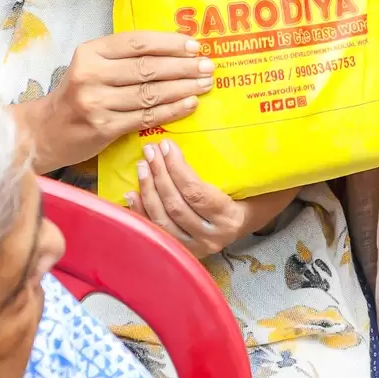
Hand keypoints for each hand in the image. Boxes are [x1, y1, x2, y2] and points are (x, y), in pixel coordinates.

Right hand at [16, 31, 212, 174]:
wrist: (47, 131)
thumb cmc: (78, 94)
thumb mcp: (92, 66)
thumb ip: (123, 57)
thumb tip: (174, 49)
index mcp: (90, 52)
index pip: (137, 42)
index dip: (169, 43)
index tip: (195, 45)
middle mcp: (91, 75)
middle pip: (147, 68)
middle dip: (183, 66)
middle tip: (208, 66)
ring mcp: (97, 102)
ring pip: (150, 93)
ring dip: (183, 88)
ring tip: (204, 84)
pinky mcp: (104, 127)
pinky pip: (146, 116)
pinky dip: (172, 110)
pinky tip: (189, 105)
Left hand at [126, 138, 252, 257]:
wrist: (246, 224)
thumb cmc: (246, 195)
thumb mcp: (244, 181)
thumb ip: (227, 165)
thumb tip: (200, 125)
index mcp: (229, 217)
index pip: (196, 193)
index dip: (177, 168)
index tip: (166, 145)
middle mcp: (211, 237)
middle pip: (176, 206)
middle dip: (159, 175)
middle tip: (150, 151)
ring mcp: (194, 248)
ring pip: (162, 220)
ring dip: (148, 190)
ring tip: (142, 166)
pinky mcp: (180, 252)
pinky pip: (155, 232)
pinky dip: (141, 212)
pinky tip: (132, 193)